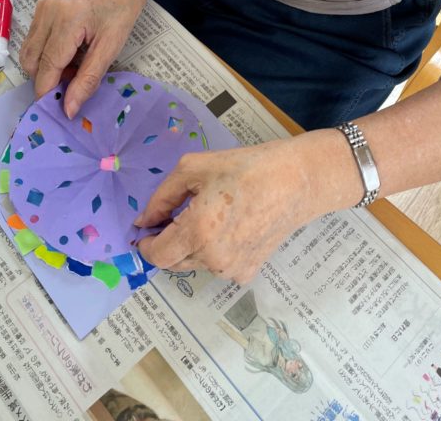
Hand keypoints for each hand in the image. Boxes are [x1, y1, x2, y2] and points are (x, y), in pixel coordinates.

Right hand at [19, 0, 149, 117]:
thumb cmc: (121, 8)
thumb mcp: (112, 46)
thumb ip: (89, 78)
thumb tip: (68, 109)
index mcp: (68, 20)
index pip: (47, 67)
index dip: (48, 93)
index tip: (58, 112)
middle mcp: (48, 13)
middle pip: (32, 63)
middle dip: (49, 80)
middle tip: (76, 83)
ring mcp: (41, 9)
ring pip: (30, 54)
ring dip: (47, 69)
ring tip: (75, 66)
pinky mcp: (41, 9)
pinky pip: (35, 42)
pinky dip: (48, 55)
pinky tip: (70, 53)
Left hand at [137, 135, 340, 283]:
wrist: (296, 181)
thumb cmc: (246, 168)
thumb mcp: (194, 168)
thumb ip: (162, 196)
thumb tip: (144, 220)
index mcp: (198, 231)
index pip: (158, 255)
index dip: (146, 245)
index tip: (147, 230)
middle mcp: (213, 258)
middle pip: (174, 262)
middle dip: (169, 241)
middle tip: (180, 214)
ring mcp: (232, 269)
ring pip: (195, 264)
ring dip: (192, 246)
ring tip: (212, 214)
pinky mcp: (248, 273)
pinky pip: (217, 266)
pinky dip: (213, 251)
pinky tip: (229, 226)